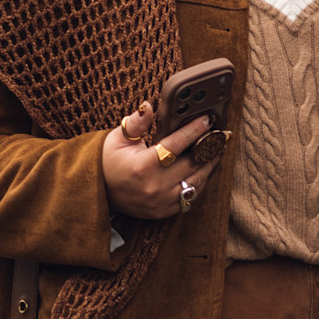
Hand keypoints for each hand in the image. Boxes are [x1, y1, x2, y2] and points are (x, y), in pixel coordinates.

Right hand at [101, 102, 218, 219]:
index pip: (177, 144)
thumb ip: (136, 123)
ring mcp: (161, 202)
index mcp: (143, 166)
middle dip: (209, 147)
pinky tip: (204, 169)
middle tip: (220, 134)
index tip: (208, 119)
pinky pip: (190, 197)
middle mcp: (154, 186)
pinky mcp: (164, 212)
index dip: (195, 130)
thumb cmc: (108, 160)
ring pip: (196, 182)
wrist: (98, 190)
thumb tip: (149, 106)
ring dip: (209, 165)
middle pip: (192, 164)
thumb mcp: (117, 138)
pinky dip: (199, 182)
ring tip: (217, 150)